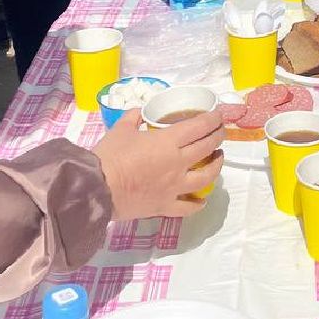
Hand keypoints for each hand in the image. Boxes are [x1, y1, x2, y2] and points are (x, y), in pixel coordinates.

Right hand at [93, 108, 225, 218]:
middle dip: (217, 137)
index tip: (217, 115)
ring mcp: (174, 187)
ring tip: (218, 159)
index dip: (211, 119)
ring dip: (216, 166)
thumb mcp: (121, 129)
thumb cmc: (110, 156)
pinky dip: (198, 203)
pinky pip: (188, 206)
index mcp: (168, 142)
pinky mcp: (166, 206)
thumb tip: (139, 112)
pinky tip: (202, 200)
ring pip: (205, 177)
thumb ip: (133, 118)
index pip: (198, 127)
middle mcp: (177, 163)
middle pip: (206, 148)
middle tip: (220, 132)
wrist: (98, 189)